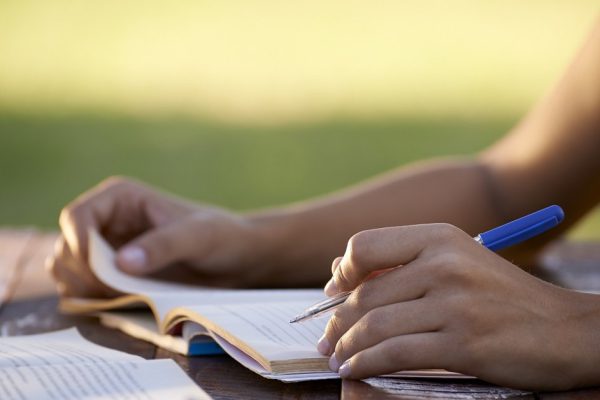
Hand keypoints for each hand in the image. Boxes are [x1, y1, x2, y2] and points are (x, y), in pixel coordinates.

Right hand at [47, 177, 272, 296]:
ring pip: (67, 270)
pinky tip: (118, 303)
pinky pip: (83, 288)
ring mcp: (106, 248)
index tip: (100, 272)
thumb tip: (121, 263)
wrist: (235, 259)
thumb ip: (163, 246)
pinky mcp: (112, 273)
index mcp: (121, 198)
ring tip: (118, 298)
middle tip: (113, 292)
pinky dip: (91, 299)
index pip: (77, 217)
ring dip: (82, 289)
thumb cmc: (221, 237)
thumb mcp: (197, 237)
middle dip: (82, 274)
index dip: (78, 245)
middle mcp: (107, 221)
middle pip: (67, 248)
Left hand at [317, 224, 599, 389]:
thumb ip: (401, 263)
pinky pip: (395, 354)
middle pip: (366, 293)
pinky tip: (355, 369)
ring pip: (375, 325)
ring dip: (347, 346)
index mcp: (439, 237)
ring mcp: (454, 304)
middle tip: (326, 338)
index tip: (333, 293)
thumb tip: (337, 273)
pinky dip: (367, 363)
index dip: (342, 272)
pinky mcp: (463, 343)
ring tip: (336, 357)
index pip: (365, 245)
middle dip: (337, 321)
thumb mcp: (457, 261)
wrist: (567, 330)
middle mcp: (444, 264)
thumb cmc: (502, 297)